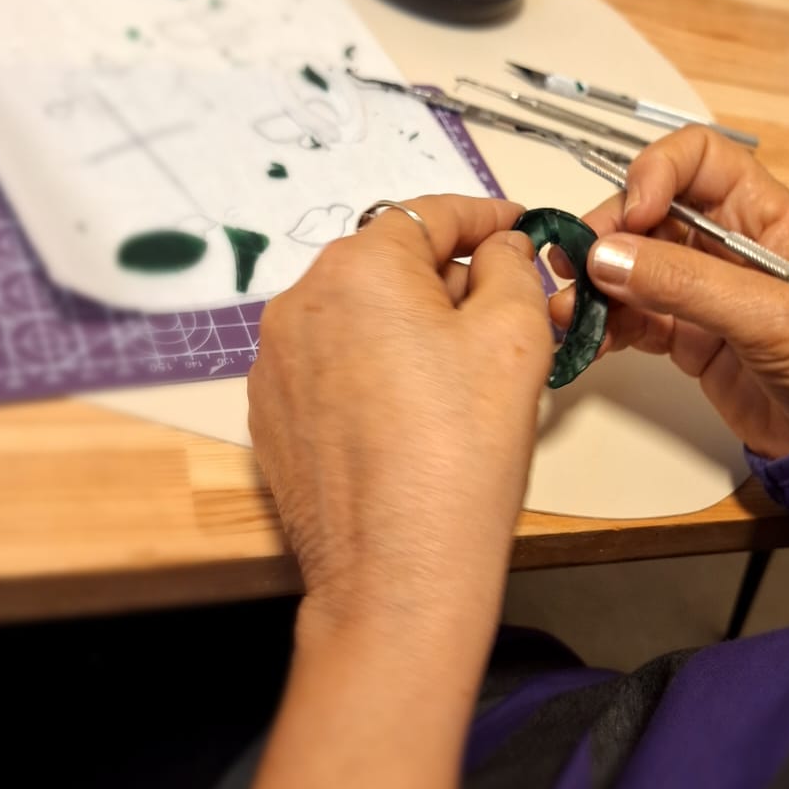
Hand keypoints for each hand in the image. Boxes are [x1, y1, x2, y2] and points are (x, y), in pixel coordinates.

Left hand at [249, 195, 551, 652]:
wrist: (398, 573)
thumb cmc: (458, 457)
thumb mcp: (516, 337)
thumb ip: (512, 269)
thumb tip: (500, 249)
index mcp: (358, 268)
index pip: (430, 215)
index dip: (484, 218)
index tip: (515, 229)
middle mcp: (300, 303)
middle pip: (388, 265)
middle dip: (447, 279)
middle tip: (505, 313)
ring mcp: (276, 362)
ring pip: (357, 317)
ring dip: (408, 327)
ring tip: (462, 374)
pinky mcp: (272, 415)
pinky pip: (330, 367)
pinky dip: (373, 371)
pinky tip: (415, 413)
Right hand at [552, 127, 788, 458]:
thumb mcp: (770, 315)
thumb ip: (688, 284)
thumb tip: (608, 257)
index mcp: (762, 214)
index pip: (697, 158)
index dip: (656, 172)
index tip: (632, 214)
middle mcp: (726, 242)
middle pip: (648, 210)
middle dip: (607, 233)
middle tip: (576, 265)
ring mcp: (702, 289)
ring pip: (630, 265)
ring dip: (594, 283)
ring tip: (568, 311)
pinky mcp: (685, 335)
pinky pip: (631, 315)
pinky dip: (604, 324)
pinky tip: (587, 339)